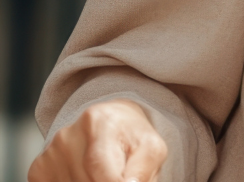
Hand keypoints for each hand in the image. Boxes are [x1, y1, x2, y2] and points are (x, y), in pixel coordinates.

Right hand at [28, 99, 167, 181]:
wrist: (110, 122)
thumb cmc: (132, 137)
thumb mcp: (150, 148)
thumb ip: (142, 171)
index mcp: (97, 121)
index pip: (97, 166)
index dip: (113, 181)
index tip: (125, 181)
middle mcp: (67, 136)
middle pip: (86, 181)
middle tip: (117, 173)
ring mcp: (49, 153)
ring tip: (104, 173)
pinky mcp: (38, 169)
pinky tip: (87, 176)